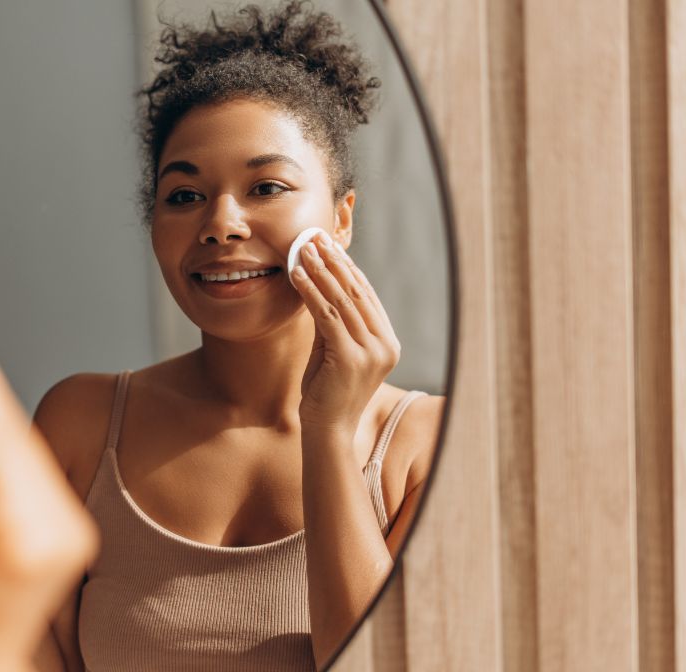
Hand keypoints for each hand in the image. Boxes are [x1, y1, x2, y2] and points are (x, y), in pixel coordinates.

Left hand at [290, 231, 400, 434]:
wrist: (327, 431)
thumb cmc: (327, 393)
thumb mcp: (334, 351)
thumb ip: (334, 324)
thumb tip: (319, 287)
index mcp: (387, 342)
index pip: (366, 295)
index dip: (346, 267)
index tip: (328, 245)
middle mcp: (385, 344)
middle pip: (357, 292)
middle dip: (333, 261)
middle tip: (315, 238)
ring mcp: (371, 352)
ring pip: (342, 300)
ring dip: (320, 271)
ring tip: (303, 249)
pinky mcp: (351, 358)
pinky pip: (327, 316)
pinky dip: (311, 292)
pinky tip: (297, 276)